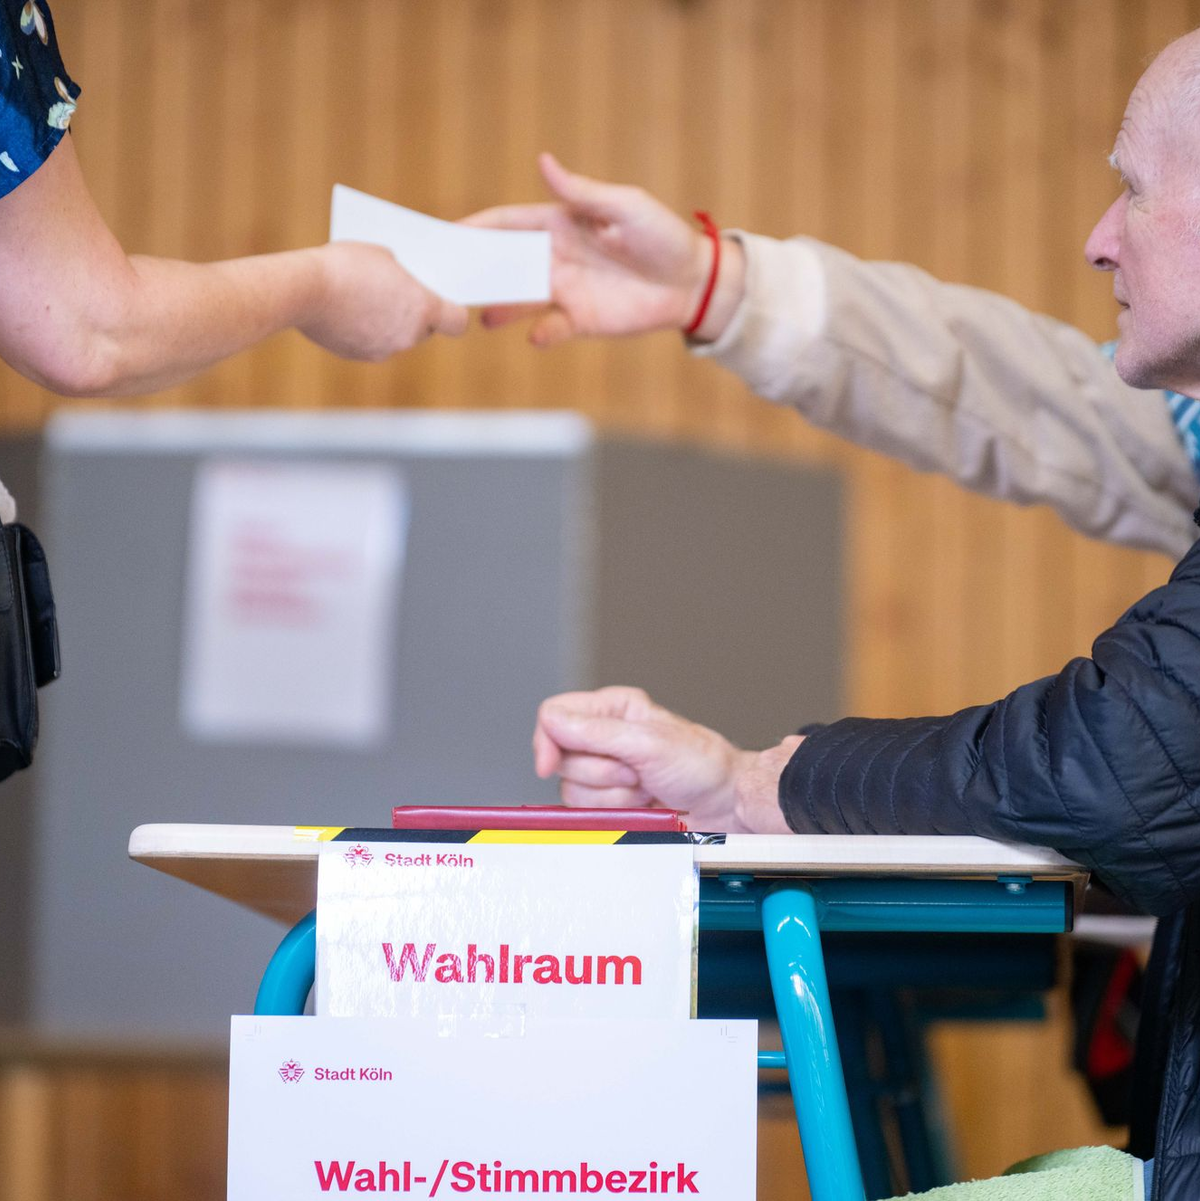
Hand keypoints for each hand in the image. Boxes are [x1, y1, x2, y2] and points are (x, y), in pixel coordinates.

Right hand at [300, 242, 467, 360]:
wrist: (304, 290)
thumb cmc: (347, 265)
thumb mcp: (384, 255)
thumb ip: (403, 275)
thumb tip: (403, 283)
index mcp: (422, 309)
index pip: (457, 322)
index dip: (452, 312)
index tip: (444, 302)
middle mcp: (408, 337)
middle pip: (425, 331)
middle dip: (416, 315)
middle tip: (402, 295)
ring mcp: (383, 350)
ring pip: (397, 338)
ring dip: (389, 323)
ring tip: (368, 298)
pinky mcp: (358, 355)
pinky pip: (371, 343)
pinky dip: (365, 331)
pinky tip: (348, 310)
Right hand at [463, 154, 743, 345]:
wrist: (691, 282)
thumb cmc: (660, 235)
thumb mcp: (624, 206)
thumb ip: (581, 192)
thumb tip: (543, 161)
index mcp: (558, 223)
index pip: (507, 223)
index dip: (476, 227)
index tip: (445, 234)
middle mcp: (554, 257)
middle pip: (503, 262)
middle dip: (475, 268)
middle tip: (444, 278)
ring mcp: (564, 290)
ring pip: (518, 298)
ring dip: (497, 305)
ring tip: (475, 313)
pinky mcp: (580, 320)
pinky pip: (551, 328)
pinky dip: (541, 333)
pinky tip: (533, 335)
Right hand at [532, 685, 798, 832]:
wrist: (724, 804)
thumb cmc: (701, 765)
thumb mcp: (649, 743)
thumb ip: (597, 733)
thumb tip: (552, 723)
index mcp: (612, 708)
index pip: (553, 714)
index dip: (547, 740)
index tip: (550, 764)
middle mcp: (603, 736)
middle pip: (560, 758)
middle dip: (600, 773)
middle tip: (636, 772)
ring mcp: (605, 770)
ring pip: (572, 789)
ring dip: (612, 796)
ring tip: (645, 788)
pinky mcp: (609, 800)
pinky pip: (588, 811)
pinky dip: (616, 811)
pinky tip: (642, 804)